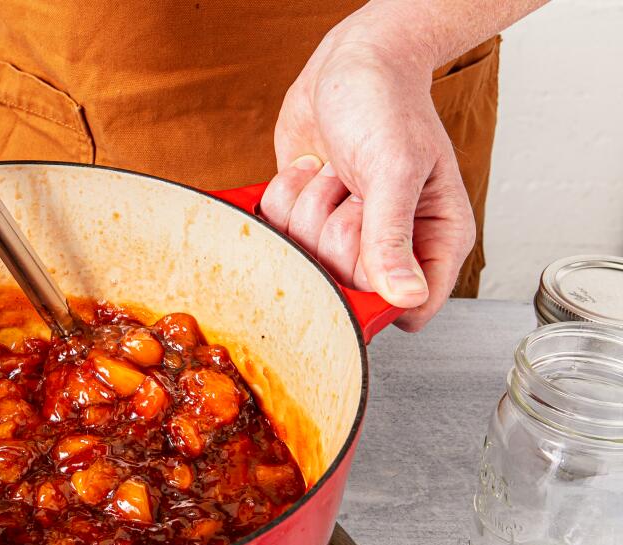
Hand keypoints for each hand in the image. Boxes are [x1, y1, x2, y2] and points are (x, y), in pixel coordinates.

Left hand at [260, 17, 474, 330]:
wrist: (350, 64)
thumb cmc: (389, 104)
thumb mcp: (396, 169)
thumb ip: (393, 238)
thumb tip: (406, 298)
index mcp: (435, 240)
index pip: (410, 311)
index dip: (378, 298)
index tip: (363, 255)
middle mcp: (390, 246)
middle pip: (347, 286)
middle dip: (337, 230)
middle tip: (355, 190)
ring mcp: (344, 234)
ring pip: (307, 260)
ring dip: (310, 206)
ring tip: (337, 171)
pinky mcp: (305, 219)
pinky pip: (278, 233)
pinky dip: (285, 195)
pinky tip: (312, 170)